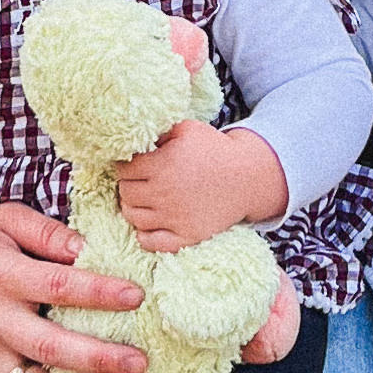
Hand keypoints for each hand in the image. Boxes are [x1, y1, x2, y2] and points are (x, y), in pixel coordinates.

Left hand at [117, 119, 284, 251]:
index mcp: (163, 164)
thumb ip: (159, 133)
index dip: (125, 164)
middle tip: (138, 180)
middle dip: (128, 184)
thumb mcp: (187, 129)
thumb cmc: (215, 150)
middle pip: (126, 193)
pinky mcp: (186, 236)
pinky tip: (149, 223)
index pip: (124, 169)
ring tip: (143, 199)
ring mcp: (175, 218)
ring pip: (132, 216)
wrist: (247, 177)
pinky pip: (150, 242)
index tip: (132, 164)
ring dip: (132, 207)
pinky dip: (143, 235)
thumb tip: (134, 139)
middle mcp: (165, 193)